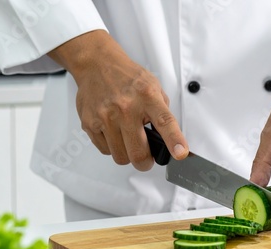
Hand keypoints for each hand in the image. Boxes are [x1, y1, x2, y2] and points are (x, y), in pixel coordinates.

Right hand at [48, 30, 187, 170]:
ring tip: (128, 139)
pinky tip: (114, 133)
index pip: (165, 122)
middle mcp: (126, 107)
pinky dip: (112, 147)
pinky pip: (105, 150)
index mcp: (147, 97)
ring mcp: (106, 116)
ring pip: (121, 156)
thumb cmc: (128, 78)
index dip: (174, 140)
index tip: (180, 153)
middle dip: (145, 162)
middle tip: (146, 158)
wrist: (97, 64)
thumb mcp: (154, 88)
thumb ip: (162, 112)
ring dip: (127, 154)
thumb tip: (170, 138)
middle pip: (138, 153)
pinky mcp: (90, 123)